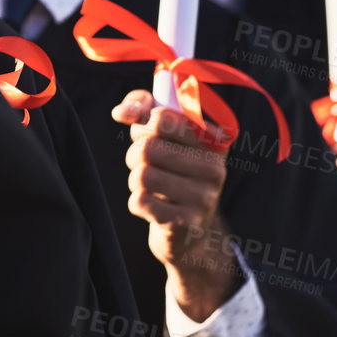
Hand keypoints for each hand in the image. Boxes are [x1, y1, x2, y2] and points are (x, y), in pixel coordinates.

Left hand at [112, 89, 239, 319]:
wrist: (189, 229)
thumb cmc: (172, 168)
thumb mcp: (163, 132)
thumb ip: (142, 106)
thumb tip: (122, 112)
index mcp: (213, 140)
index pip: (163, 118)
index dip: (143, 124)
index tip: (147, 132)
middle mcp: (215, 168)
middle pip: (148, 147)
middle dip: (135, 153)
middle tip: (145, 162)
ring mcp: (203, 198)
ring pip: (142, 175)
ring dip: (135, 179)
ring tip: (150, 184)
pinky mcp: (186, 224)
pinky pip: (140, 202)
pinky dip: (138, 202)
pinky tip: (154, 205)